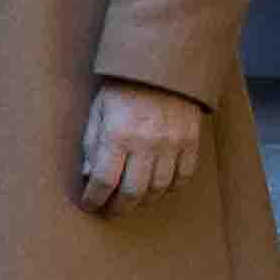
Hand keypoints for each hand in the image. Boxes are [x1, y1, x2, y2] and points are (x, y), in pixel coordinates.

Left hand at [79, 78, 208, 215]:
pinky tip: (157, 191)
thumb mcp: (97, 111)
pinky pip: (182, 177)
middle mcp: (146, 143)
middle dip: (118, 208)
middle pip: (132, 192)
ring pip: (159, 189)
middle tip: (109, 212)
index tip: (89, 205)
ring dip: (143, 202)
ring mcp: (172, 144)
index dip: (94, 198)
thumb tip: (88, 175)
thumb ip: (91, 144)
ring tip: (130, 203)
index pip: (103, 180)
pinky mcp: (190, 143)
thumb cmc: (122, 88)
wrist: (162, 66)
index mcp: (117, 135)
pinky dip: (169, 190)